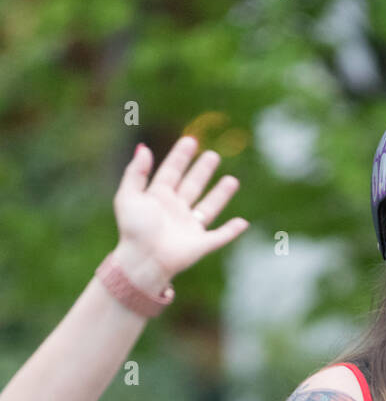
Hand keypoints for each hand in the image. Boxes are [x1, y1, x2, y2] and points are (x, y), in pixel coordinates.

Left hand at [111, 134, 248, 292]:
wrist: (143, 260)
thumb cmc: (133, 230)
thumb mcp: (128, 196)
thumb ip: (135, 172)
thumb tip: (143, 147)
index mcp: (158, 197)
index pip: (171, 171)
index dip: (180, 156)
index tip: (190, 141)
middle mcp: (175, 210)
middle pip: (192, 185)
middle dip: (203, 171)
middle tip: (213, 155)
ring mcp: (189, 227)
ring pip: (209, 207)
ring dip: (221, 194)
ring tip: (232, 181)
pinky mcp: (200, 244)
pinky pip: (220, 236)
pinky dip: (232, 231)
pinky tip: (243, 223)